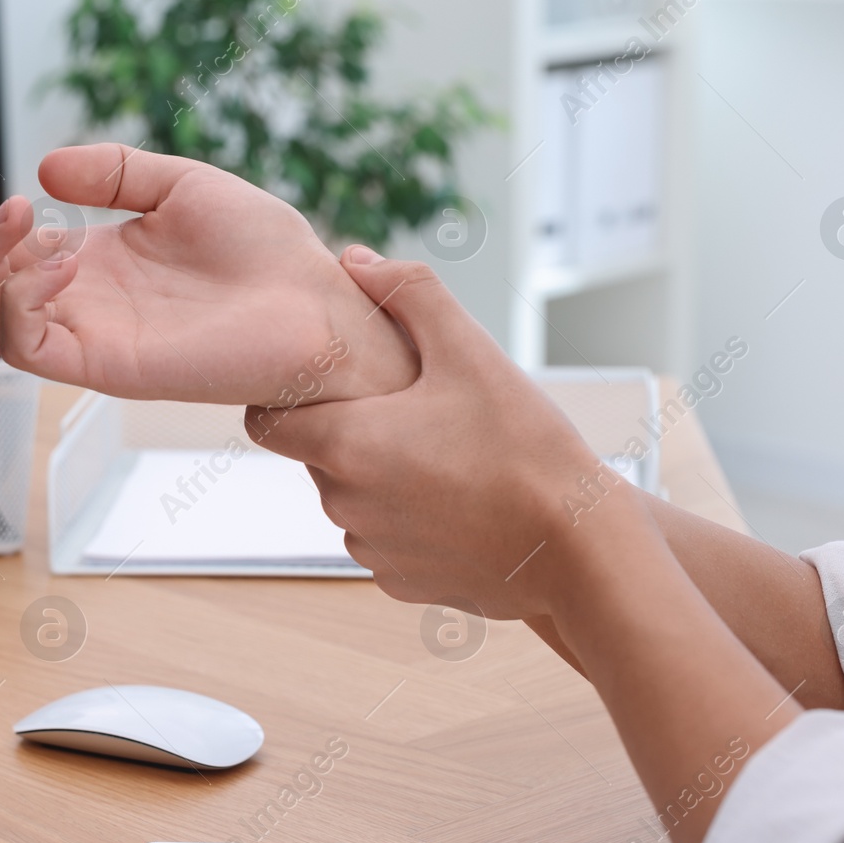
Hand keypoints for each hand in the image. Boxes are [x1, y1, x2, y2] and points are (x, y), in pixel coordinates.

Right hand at [0, 145, 417, 406]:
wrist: (320, 305)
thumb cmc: (265, 254)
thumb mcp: (180, 186)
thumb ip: (113, 172)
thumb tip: (44, 170)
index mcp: (90, 264)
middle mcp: (80, 305)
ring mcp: (91, 338)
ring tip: (11, 214)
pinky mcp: (111, 369)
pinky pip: (34, 349)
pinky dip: (20, 303)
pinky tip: (52, 257)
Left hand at [254, 246, 635, 619]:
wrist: (578, 551)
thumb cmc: (526, 446)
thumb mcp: (471, 351)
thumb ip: (409, 294)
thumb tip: (355, 259)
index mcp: (346, 445)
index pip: (265, 421)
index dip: (285, 397)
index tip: (327, 384)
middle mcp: (344, 505)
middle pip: (318, 456)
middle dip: (351, 430)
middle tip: (413, 411)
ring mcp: (371, 550)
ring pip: (352, 500)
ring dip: (380, 477)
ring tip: (446, 457)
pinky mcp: (401, 583)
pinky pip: (385, 541)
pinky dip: (409, 521)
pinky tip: (461, 502)